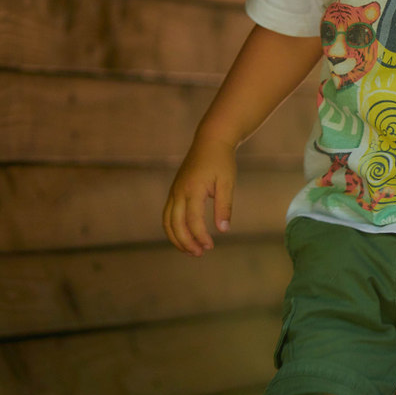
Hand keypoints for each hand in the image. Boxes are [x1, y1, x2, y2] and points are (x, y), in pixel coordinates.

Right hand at [163, 137, 236, 255]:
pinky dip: (173, 228)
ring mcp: (174, 191)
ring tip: (191, 250)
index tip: (211, 246)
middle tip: (200, 253)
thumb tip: (223, 230)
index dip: (200, 236)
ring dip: (177, 238)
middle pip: (175, 224)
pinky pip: (168, 214)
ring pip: (167, 221)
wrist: (210, 141)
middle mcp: (179, 191)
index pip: (193, 220)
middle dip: (186, 242)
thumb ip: (224, 206)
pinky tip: (185, 236)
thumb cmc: (221, 161)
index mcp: (193, 189)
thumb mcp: (227, 183)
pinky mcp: (174, 191)